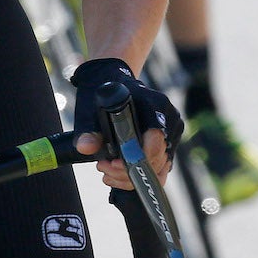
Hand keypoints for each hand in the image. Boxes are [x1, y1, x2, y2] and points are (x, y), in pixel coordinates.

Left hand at [68, 57, 183, 188]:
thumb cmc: (103, 94)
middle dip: (128, 171)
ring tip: (105, 169)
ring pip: (158, 170)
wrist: (112, 81)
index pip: (156, 141)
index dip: (136, 158)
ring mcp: (172, 134)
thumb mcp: (92, 108)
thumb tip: (85, 148)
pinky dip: (136, 175)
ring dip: (130, 177)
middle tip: (102, 166)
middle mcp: (170, 120)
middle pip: (157, 160)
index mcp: (156, 105)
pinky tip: (114, 172)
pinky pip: (157, 169)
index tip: (112, 162)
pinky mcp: (168, 145)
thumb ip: (89, 129)